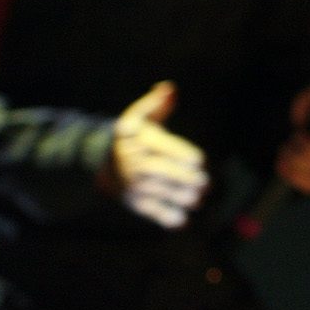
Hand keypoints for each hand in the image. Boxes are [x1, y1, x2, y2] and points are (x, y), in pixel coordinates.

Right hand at [106, 80, 209, 228]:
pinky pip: (150, 211)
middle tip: (205, 182)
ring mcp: (133, 184)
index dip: (180, 153)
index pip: (160, 146)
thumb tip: (169, 89)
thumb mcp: (141, 117)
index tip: (199, 159)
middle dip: (183, 178)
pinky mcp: (135, 202)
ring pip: (157, 192)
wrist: (105, 163)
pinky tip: (183, 220)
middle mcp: (133, 162)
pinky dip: (166, 217)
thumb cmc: (135, 136)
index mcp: (137, 139)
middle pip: (158, 171)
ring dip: (180, 198)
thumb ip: (157, 104)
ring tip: (199, 199)